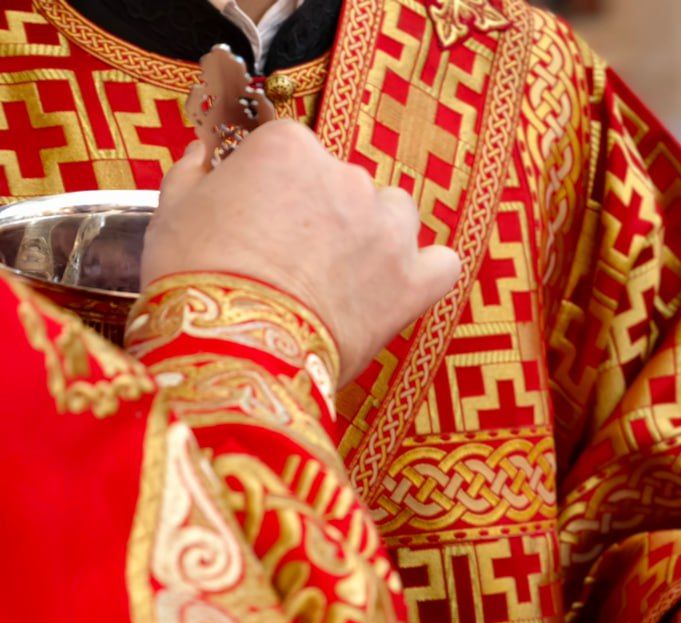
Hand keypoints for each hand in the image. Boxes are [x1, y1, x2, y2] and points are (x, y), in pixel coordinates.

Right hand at [142, 122, 460, 384]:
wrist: (235, 350)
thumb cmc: (196, 280)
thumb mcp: (173, 212)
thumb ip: (195, 173)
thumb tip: (204, 157)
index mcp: (289, 149)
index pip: (288, 149)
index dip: (271, 185)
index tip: (257, 215)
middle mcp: (347, 178)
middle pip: (342, 184)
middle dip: (322, 215)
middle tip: (290, 259)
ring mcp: (386, 230)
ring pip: (395, 214)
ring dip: (375, 235)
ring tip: (342, 275)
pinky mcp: (413, 282)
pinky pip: (441, 264)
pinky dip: (425, 273)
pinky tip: (400, 288)